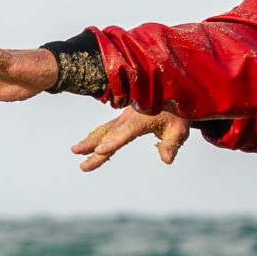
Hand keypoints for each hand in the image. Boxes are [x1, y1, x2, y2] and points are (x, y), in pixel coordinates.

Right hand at [71, 109, 190, 170]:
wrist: (175, 94)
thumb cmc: (178, 112)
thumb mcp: (180, 129)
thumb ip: (171, 144)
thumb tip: (166, 159)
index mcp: (141, 120)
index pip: (125, 134)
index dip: (113, 142)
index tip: (100, 150)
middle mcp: (129, 119)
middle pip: (108, 135)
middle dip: (93, 148)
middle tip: (80, 161)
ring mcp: (124, 119)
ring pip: (104, 130)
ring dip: (90, 141)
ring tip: (76, 151)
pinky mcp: (124, 120)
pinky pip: (107, 129)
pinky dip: (97, 136)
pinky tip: (89, 145)